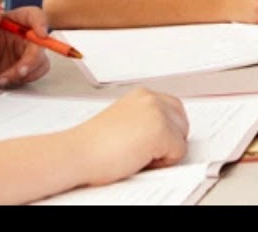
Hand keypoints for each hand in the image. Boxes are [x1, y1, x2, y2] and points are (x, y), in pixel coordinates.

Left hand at [0, 3, 50, 90]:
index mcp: (14, 21)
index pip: (34, 15)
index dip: (41, 22)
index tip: (41, 34)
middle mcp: (25, 34)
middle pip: (41, 42)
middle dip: (32, 59)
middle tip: (19, 71)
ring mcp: (29, 50)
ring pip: (41, 59)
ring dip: (25, 72)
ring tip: (3, 79)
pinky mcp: (31, 65)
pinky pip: (38, 71)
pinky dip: (25, 78)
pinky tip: (7, 81)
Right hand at [69, 87, 189, 187]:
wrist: (75, 154)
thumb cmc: (93, 145)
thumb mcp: (124, 121)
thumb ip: (145, 119)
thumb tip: (167, 131)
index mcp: (142, 95)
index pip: (174, 110)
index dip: (166, 131)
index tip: (151, 141)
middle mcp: (151, 99)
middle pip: (182, 123)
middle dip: (168, 140)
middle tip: (141, 150)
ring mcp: (157, 113)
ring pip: (181, 138)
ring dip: (164, 151)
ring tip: (137, 154)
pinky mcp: (161, 131)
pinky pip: (178, 153)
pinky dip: (162, 163)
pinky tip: (139, 159)